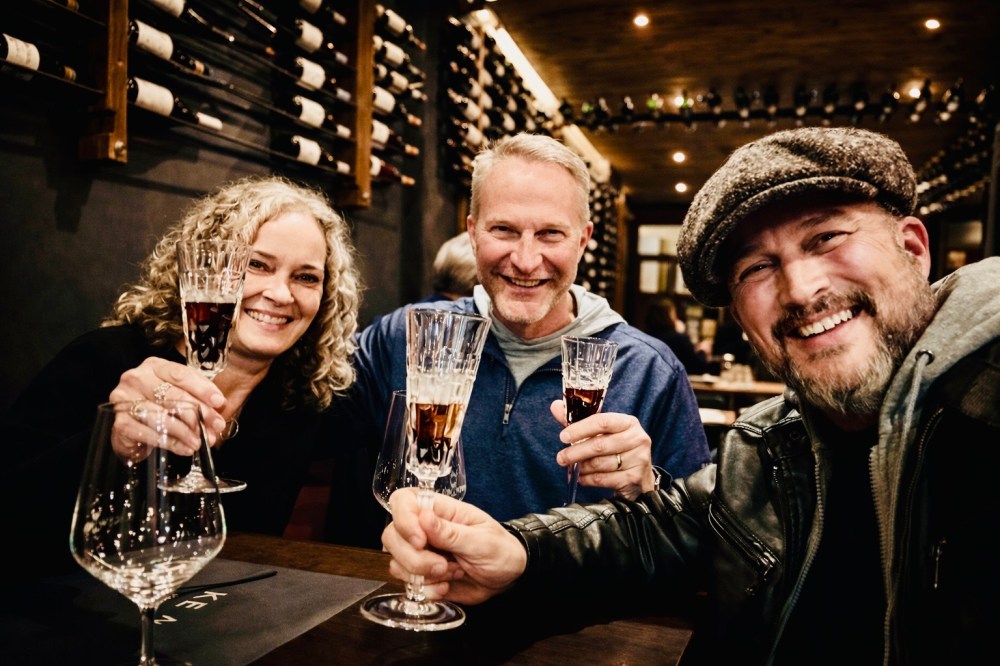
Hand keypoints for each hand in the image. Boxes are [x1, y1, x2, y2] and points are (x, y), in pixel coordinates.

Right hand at [108, 357, 227, 456]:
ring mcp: (124, 400)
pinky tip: (186, 448)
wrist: (132, 430)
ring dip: (186, 431)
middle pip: (172, 395)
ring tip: (201, 441)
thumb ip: (198, 398)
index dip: (202, 388)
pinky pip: (150, 433)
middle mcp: (137, 378)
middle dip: (199, 413)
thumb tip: (219, 408)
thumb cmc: (160, 408)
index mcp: (154, 366)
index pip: (180, 374)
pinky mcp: (120, 423)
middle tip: (215, 427)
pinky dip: (171, 443)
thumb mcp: (180, 396)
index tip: (219, 402)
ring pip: (162, 416)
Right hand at [381, 488, 526, 604]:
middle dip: (415, 558)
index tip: (421, 541)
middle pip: (391, 535)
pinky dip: (427, 589)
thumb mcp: (482, 541)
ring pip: (395, 561)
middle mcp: (423, 528)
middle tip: (443, 565)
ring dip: (423, 575)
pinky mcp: (421, 574)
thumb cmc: (500, 549)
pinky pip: (407, 583)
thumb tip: (423, 517)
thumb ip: (451, 532)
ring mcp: (420, 552)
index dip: (403, 520)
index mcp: (440, 510)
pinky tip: (447, 585)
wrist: (509, 576)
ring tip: (452, 572)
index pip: (403, 501)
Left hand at [550, 400, 655, 498]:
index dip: (580, 429)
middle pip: (599, 445)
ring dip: (582, 467)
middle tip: (561, 458)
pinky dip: (588, 479)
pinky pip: (604, 479)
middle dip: (575, 452)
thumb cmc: (617, 449)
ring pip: (600, 463)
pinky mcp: (634, 477)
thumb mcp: (601, 433)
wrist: (639, 476)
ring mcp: (638, 459)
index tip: (563, 436)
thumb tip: (555, 406)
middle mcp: (637, 439)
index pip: (602, 421)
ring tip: (573, 468)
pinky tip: (582, 478)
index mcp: (628, 422)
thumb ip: (579, 421)